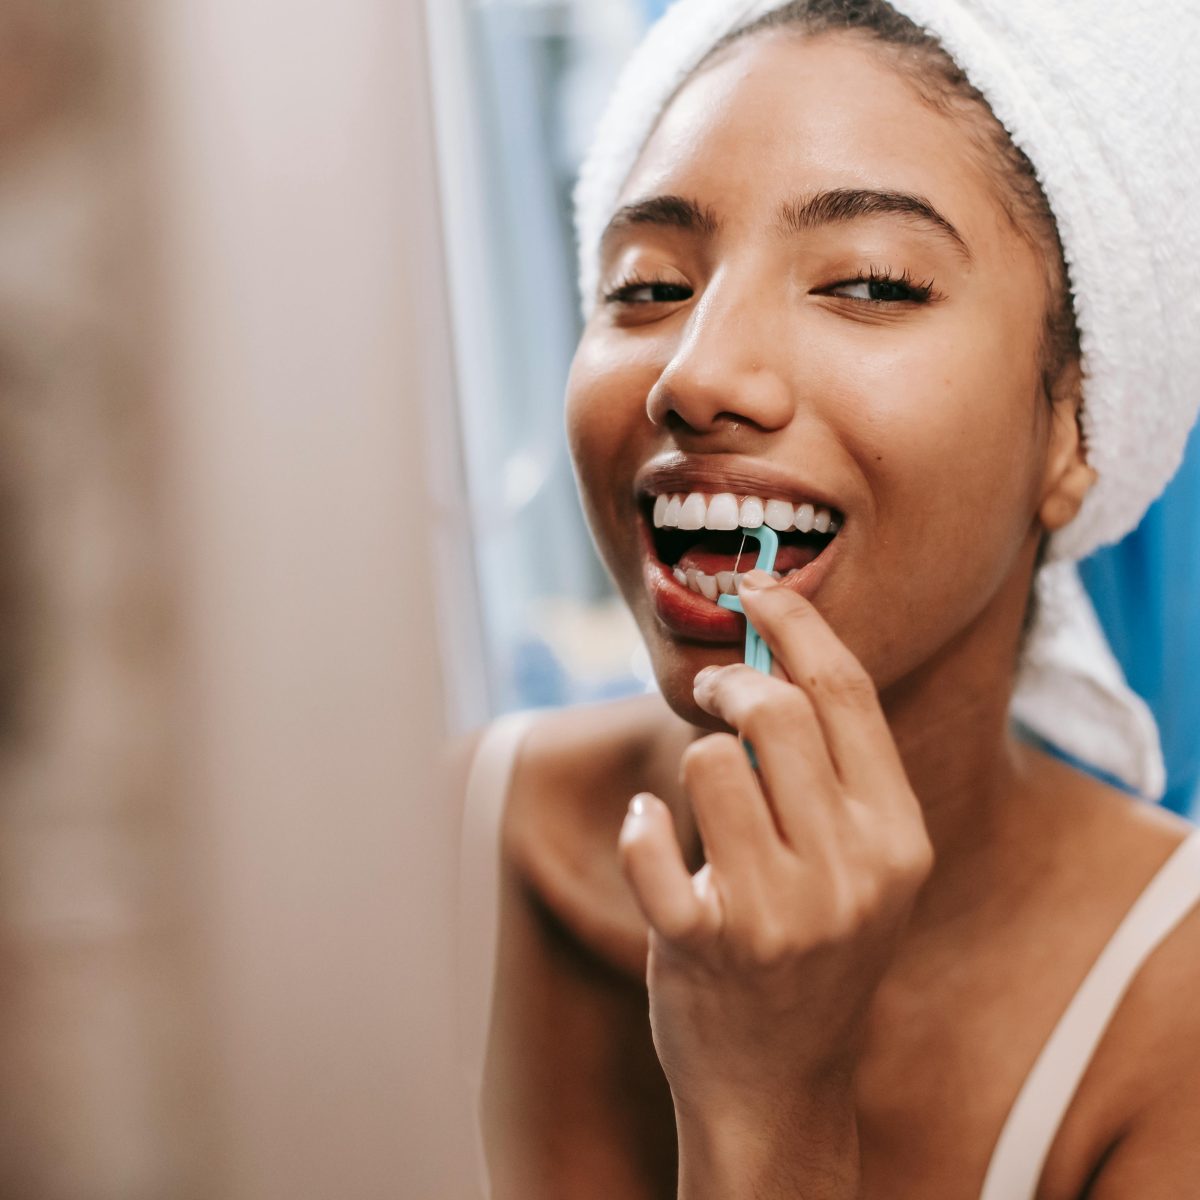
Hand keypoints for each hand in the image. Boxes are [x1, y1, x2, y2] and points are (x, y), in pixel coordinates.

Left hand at [617, 571, 932, 1196]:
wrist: (779, 1083)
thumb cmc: (816, 952)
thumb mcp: (861, 868)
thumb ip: (835, 773)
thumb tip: (774, 654)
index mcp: (899, 839)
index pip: (846, 693)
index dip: (796, 622)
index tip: (757, 584)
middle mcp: (851, 872)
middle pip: (776, 711)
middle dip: (731, 683)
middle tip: (713, 691)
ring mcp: (780, 913)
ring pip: (707, 760)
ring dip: (692, 765)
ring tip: (701, 806)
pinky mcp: (706, 945)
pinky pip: (651, 840)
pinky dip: (640, 826)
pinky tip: (651, 837)